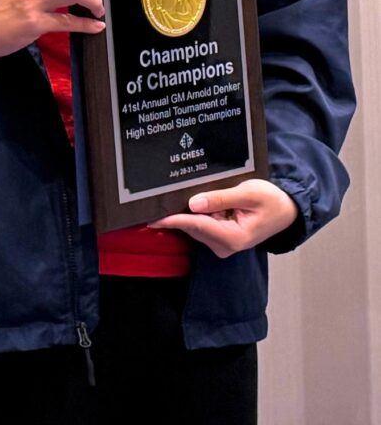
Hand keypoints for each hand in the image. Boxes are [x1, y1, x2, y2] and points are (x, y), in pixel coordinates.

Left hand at [149, 180, 297, 258]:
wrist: (286, 209)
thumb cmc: (271, 200)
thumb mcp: (248, 193)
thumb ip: (221, 198)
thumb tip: (193, 203)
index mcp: (233, 237)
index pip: (197, 226)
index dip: (173, 220)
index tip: (153, 217)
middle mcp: (225, 245)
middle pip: (193, 227)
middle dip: (175, 213)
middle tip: (156, 199)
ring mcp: (222, 244)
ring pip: (195, 226)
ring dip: (185, 213)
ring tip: (172, 196)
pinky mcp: (221, 238)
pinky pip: (201, 225)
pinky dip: (194, 214)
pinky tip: (190, 202)